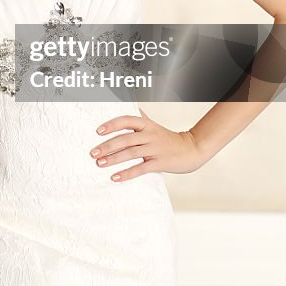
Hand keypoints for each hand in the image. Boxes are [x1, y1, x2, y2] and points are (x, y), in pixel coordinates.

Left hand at [89, 108, 208, 181]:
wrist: (192, 149)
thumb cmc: (169, 139)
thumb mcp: (154, 125)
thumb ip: (141, 118)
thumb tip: (129, 107)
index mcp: (146, 125)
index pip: (126, 120)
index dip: (111, 125)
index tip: (98, 131)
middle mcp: (149, 135)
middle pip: (125, 138)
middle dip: (107, 146)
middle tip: (93, 153)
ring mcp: (155, 149)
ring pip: (131, 153)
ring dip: (113, 159)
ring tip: (100, 164)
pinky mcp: (159, 163)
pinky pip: (141, 168)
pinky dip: (127, 173)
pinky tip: (115, 177)